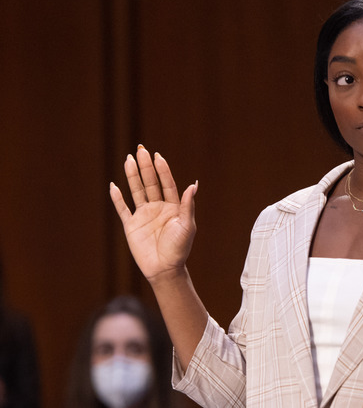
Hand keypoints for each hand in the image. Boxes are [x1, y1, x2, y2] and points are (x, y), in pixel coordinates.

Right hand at [109, 146, 197, 283]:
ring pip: (136, 191)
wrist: (165, 268)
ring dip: (132, 176)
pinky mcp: (131, 226)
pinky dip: (118, 198)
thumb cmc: (179, 248)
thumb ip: (187, 205)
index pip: (167, 184)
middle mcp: (157, 208)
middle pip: (150, 183)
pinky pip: (123, 209)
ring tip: (129, 159)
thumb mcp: (186, 226)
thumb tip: (193, 185)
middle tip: (140, 150)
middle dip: (146, 167)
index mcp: (173, 207)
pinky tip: (114, 185)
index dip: (162, 170)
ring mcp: (143, 215)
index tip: (158, 156)